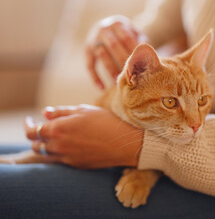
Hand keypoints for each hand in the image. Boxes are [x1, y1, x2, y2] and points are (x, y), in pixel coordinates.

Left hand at [24, 105, 142, 168]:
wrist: (124, 143)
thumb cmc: (106, 122)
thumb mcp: (84, 110)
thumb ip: (61, 112)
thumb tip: (45, 113)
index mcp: (58, 129)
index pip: (31, 131)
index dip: (28, 125)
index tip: (30, 121)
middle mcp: (58, 146)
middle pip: (36, 145)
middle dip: (34, 136)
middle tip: (40, 129)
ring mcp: (67, 158)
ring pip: (45, 155)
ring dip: (44, 146)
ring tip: (51, 138)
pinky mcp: (76, 165)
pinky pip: (59, 160)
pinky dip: (56, 153)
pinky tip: (66, 145)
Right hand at [86, 15, 147, 88]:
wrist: (108, 27)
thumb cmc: (127, 34)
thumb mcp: (134, 32)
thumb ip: (141, 41)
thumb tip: (146, 53)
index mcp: (118, 24)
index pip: (126, 38)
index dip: (133, 51)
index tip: (140, 65)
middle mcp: (103, 29)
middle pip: (113, 46)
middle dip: (122, 62)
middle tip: (130, 75)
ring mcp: (93, 39)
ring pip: (101, 55)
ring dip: (110, 69)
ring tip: (119, 82)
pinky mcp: (87, 50)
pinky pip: (89, 65)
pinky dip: (95, 77)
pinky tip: (102, 87)